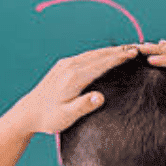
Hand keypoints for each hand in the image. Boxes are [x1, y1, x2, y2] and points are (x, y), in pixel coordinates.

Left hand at [18, 44, 138, 133]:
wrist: (28, 112)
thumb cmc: (49, 118)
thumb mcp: (67, 116)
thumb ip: (84, 106)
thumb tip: (100, 96)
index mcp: (74, 77)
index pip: (101, 64)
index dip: (119, 57)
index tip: (134, 53)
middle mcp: (70, 67)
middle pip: (99, 55)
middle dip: (118, 50)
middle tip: (137, 47)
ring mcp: (65, 64)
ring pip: (92, 53)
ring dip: (110, 50)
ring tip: (126, 49)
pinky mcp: (62, 66)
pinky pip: (85, 56)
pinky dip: (99, 54)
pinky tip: (106, 55)